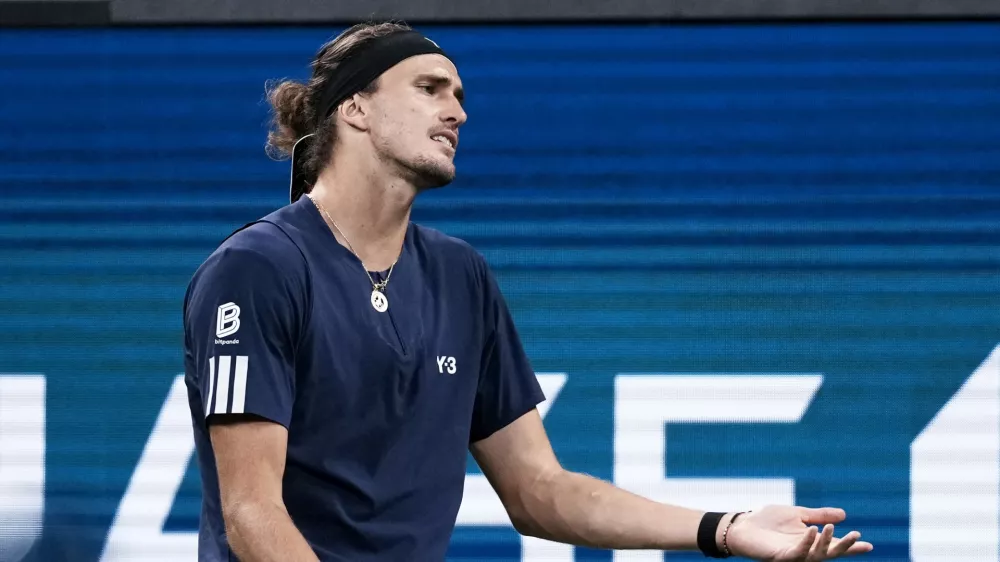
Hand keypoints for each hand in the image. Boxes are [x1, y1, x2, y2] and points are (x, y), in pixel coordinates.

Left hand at [725, 505, 872, 560]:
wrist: (744, 525)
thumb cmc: (768, 521)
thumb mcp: (797, 514)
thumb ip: (818, 516)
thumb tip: (844, 515)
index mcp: (810, 541)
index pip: (834, 546)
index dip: (850, 547)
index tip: (869, 545)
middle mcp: (804, 551)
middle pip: (829, 553)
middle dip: (844, 547)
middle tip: (857, 537)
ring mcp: (793, 556)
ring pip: (816, 555)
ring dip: (826, 543)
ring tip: (833, 528)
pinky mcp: (780, 557)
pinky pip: (797, 553)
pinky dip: (806, 542)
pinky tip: (812, 530)